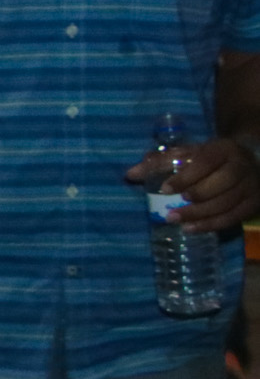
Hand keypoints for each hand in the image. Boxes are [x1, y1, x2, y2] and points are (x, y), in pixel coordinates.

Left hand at [125, 138, 259, 235]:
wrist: (248, 164)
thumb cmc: (209, 160)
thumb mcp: (187, 155)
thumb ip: (160, 162)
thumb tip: (130, 174)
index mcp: (223, 149)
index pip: (206, 162)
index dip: (186, 176)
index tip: (164, 189)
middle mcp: (241, 166)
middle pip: (222, 183)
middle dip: (196, 197)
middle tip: (170, 211)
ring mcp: (250, 186)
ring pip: (227, 203)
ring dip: (200, 215)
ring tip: (175, 221)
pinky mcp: (253, 203)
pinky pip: (233, 217)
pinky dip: (211, 225)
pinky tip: (190, 229)